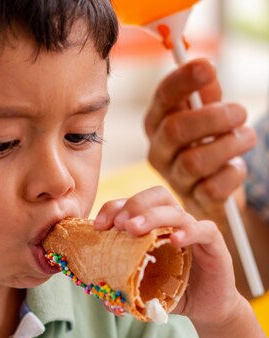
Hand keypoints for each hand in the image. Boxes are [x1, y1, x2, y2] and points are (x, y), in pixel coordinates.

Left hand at [95, 186, 242, 325]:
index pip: (132, 205)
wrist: (205, 306)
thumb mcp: (142, 292)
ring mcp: (193, 230)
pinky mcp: (213, 243)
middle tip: (119, 224)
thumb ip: (124, 292)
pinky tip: (174, 240)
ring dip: (152, 216)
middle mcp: (173, 222)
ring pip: (175, 210)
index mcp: (152, 227)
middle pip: (156, 196)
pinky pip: (205, 229)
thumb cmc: (172, 292)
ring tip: (133, 229)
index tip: (98, 226)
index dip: (114, 208)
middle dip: (133, 205)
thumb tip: (106, 303)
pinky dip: (189, 231)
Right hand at [144, 59, 255, 220]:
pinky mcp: (193, 201)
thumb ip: (205, 94)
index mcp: (158, 123)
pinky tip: (236, 166)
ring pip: (194, 161)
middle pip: (175, 130)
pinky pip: (212, 188)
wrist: (210, 191)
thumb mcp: (206, 115)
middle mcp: (159, 152)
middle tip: (240, 112)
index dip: (182, 81)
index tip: (207, 67)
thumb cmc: (206, 143)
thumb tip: (206, 72)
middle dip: (212, 118)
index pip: (162, 97)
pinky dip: (232, 173)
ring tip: (247, 137)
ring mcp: (174, 179)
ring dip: (228, 145)